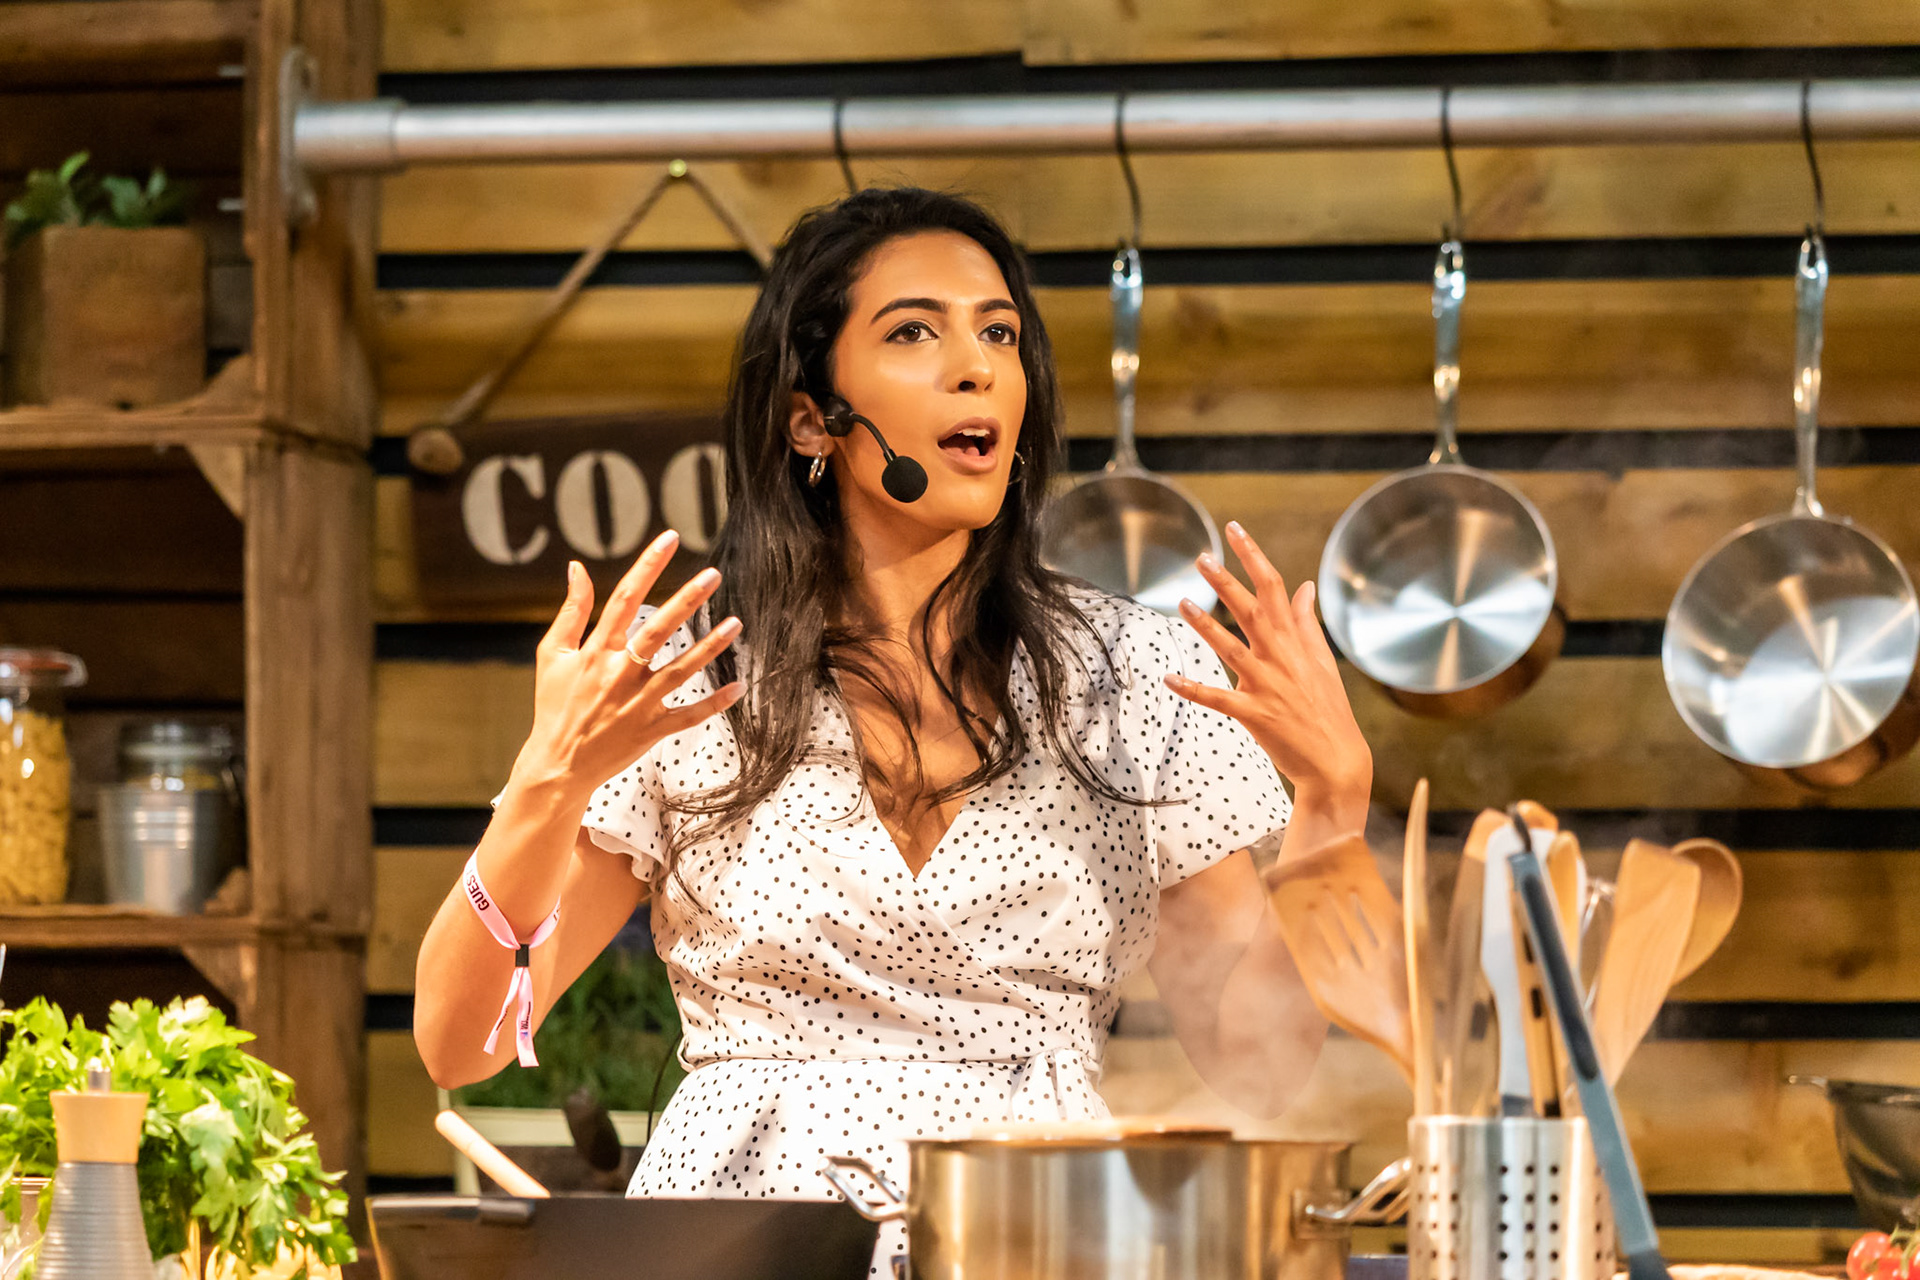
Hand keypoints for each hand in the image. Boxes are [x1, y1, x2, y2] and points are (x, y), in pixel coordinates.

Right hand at [513, 529, 743, 803]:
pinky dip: (714, 703)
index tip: (670, 539)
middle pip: (658, 629)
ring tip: (736, 622)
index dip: (648, 565)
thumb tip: (577, 567)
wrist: (557, 764)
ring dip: (710, 647)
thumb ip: (571, 610)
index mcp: (596, 650)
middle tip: (713, 575)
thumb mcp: (552, 654)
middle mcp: (619, 673)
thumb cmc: (555, 705)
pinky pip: (689, 715)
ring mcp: (638, 703)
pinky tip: (738, 685)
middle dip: (687, 600)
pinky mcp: (651, 730)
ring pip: (681, 670)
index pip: (624, 598)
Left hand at [1164, 520, 1370, 798]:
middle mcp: (1281, 657)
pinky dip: (1193, 689)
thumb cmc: (1327, 709)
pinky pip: (1218, 698)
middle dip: (1226, 582)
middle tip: (1202, 558)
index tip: (1234, 530)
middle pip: (1251, 610)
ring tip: (1182, 604)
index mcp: (1295, 641)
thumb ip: (1307, 623)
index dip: (1252, 556)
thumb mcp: (1321, 661)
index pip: (1274, 587)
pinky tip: (1169, 678)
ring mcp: (1267, 686)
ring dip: (1206, 626)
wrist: (1337, 761)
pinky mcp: (1255, 714)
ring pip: (1232, 649)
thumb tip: (1305, 587)